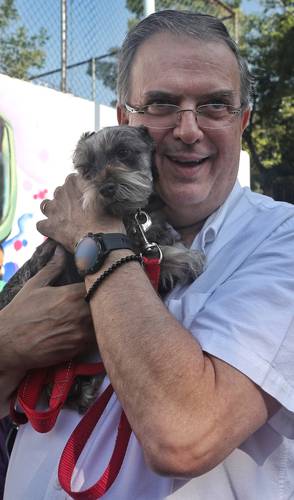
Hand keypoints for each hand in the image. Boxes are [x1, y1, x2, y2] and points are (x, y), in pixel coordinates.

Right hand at [0, 246, 95, 370]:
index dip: (102, 282)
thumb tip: (60, 249)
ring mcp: (81, 333)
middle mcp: (80, 314)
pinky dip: (96, 332)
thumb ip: (53, 267)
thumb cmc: (21, 313)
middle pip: (106, 304)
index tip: (100, 280)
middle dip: (107, 299)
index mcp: (71, 295)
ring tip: (100, 311)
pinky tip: (90, 327)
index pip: (99, 284)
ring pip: (104, 322)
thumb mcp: (35, 286)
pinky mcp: (79, 349)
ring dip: (103, 316)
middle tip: (105, 295)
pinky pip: (97, 338)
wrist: (9, 344)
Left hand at [37, 173, 124, 251]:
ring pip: (46, 205)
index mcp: (75, 181)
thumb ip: (103, 183)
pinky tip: (58, 233)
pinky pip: (41, 225)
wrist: (101, 243)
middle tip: (79, 212)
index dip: (80, 189)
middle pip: (60, 192)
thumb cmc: (109, 221)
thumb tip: (107, 169)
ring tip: (65, 220)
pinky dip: (48, 228)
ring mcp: (53, 210)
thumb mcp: (110, 197)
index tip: (87, 197)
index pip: (73, 179)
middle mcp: (61, 192)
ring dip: (54, 210)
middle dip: (67, 200)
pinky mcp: (49, 226)